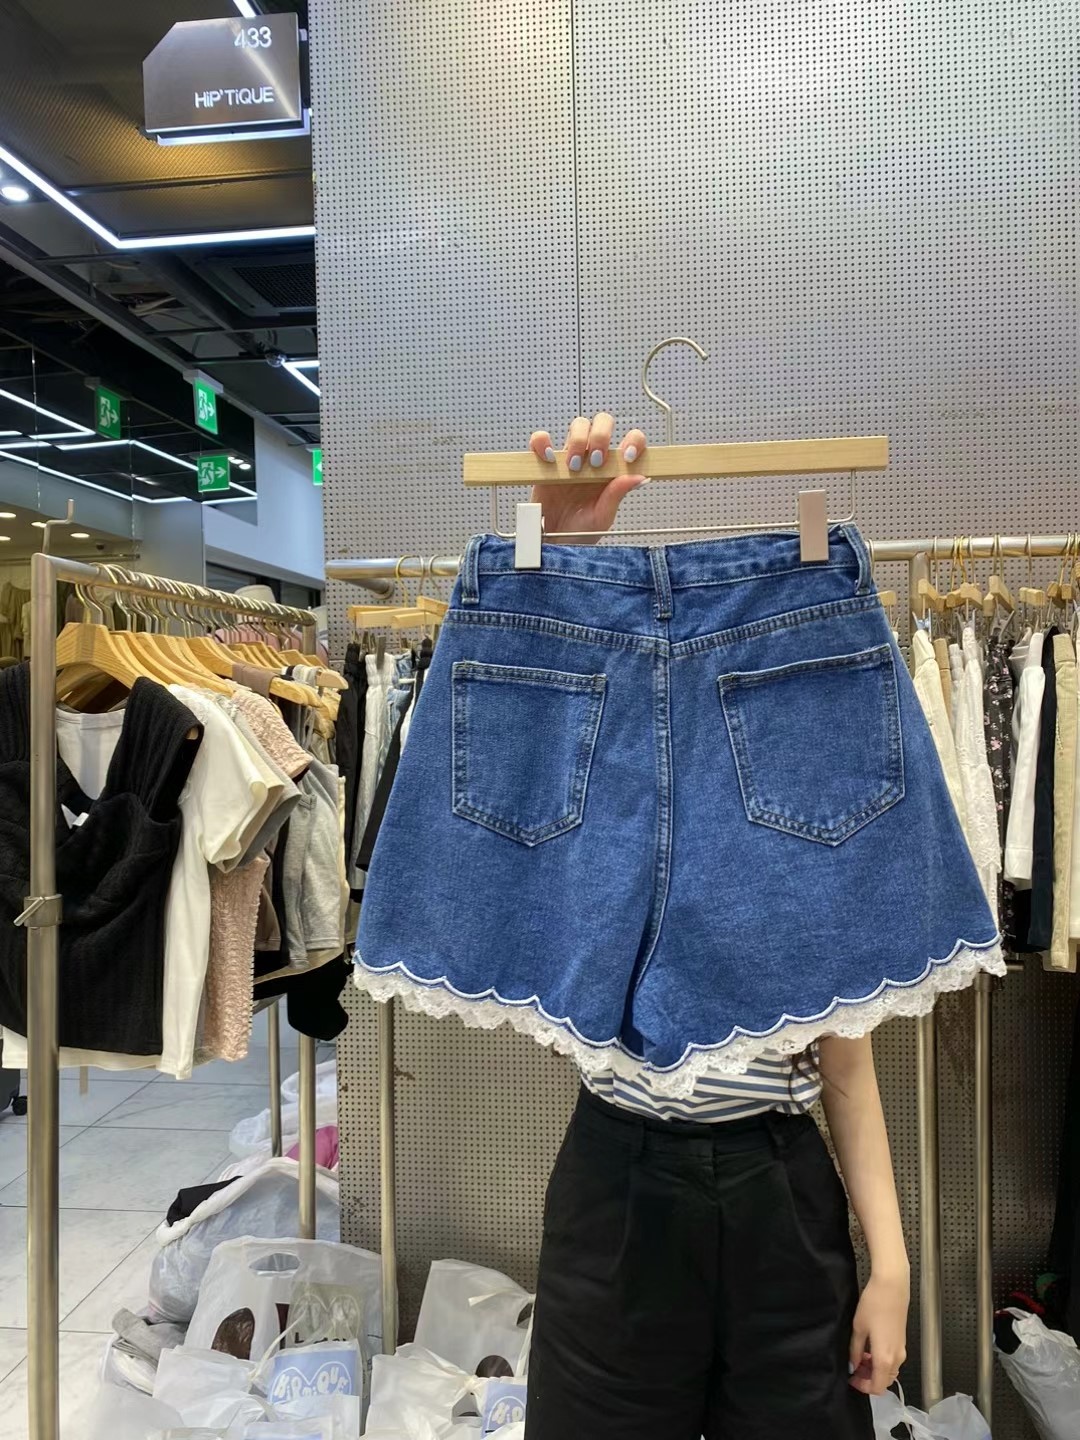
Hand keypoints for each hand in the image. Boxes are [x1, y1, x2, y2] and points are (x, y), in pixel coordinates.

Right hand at [528, 413, 646, 542]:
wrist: (553, 542)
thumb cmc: (581, 531)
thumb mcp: (603, 517)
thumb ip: (618, 494)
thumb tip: (639, 477)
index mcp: (613, 469)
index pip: (630, 440)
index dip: (633, 441)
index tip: (628, 457)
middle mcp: (593, 458)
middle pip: (602, 423)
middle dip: (601, 436)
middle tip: (596, 461)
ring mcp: (570, 457)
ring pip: (578, 425)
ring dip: (577, 440)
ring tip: (573, 468)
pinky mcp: (546, 462)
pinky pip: (541, 440)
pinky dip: (542, 442)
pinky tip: (549, 459)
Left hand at [848, 1271, 909, 1395]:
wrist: (892, 1287)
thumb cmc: (873, 1305)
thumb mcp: (858, 1328)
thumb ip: (855, 1350)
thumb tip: (853, 1364)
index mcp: (885, 1359)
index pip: (877, 1387)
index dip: (863, 1387)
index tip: (851, 1378)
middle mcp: (897, 1358)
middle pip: (885, 1381)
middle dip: (869, 1379)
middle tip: (854, 1368)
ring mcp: (901, 1350)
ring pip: (889, 1371)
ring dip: (875, 1370)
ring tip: (859, 1356)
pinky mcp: (902, 1341)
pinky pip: (892, 1360)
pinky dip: (881, 1361)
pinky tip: (869, 1348)